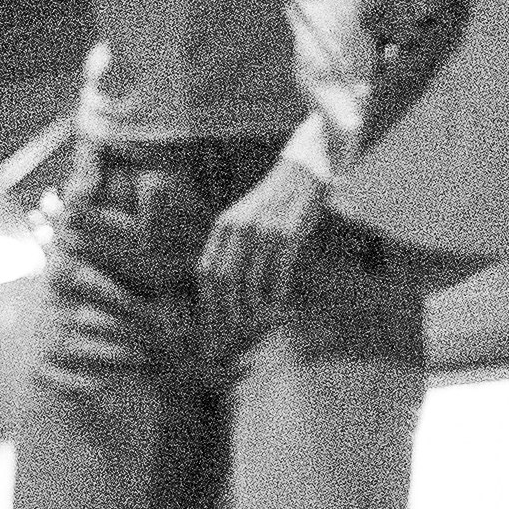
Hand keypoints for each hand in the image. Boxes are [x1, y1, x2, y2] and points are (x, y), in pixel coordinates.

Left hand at [195, 152, 325, 354]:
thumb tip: (225, 289)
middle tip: (235, 334)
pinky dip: (277, 297)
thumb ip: (233, 247)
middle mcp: (238, 228)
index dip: (208, 303)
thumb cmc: (275, 203)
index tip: (213, 327)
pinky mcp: (287, 235)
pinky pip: (277, 275)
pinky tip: (280, 307)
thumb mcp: (245, 219)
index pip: (206, 272)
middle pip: (223, 281)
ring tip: (260, 323)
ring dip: (254, 309)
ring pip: (249, 282)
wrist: (302, 174)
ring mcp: (262, 231)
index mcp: (223, 225)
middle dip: (227, 312)